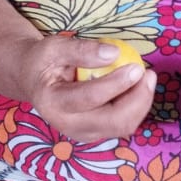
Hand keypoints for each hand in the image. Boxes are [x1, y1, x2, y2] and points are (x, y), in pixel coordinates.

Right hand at [9, 34, 156, 142]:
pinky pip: (122, 124)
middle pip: (113, 122)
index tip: (136, 66)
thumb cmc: (43, 60)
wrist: (33, 80)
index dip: (116, 84)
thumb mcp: (54, 47)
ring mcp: (82, 133)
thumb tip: (114, 53)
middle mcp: (67, 124)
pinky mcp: (94, 132)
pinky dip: (136, 107)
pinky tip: (137, 87)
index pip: (90, 98)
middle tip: (148, 74)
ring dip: (140, 103)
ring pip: (122, 126)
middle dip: (137, 99)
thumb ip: (81, 49)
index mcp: (53, 103)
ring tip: (146, 78)